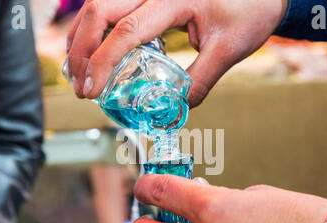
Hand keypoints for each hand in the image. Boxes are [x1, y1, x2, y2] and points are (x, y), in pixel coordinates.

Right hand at [67, 0, 287, 106]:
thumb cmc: (250, 11)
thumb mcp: (228, 50)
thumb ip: (200, 81)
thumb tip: (177, 108)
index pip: (126, 30)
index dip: (103, 61)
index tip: (91, 89)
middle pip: (100, 9)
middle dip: (82, 49)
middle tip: (80, 85)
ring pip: (99, 3)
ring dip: (82, 36)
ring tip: (76, 71)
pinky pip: (112, 5)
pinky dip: (95, 28)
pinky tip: (91, 48)